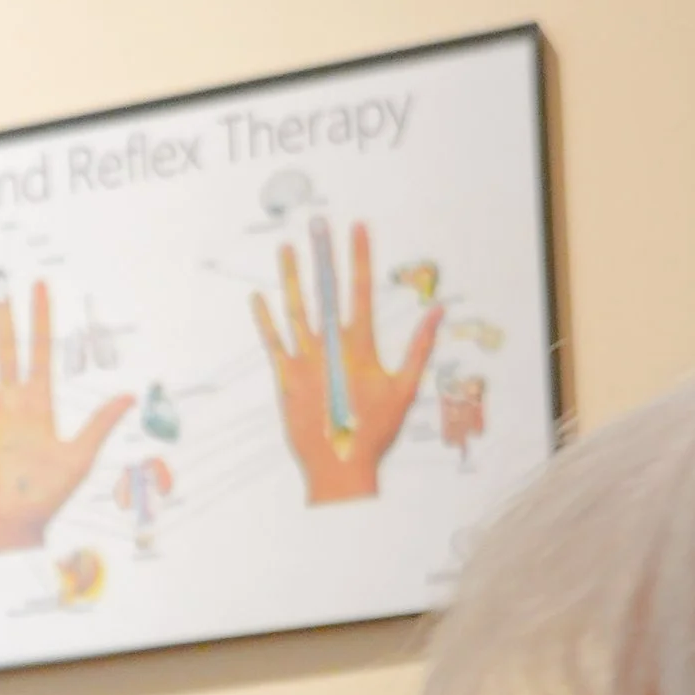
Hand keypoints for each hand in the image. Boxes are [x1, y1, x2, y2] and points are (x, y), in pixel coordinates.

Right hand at [0, 281, 133, 554]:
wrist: (12, 528)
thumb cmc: (47, 498)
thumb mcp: (80, 458)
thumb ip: (100, 424)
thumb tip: (130, 395)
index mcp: (39, 405)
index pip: (39, 351)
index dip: (40, 319)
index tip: (40, 287)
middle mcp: (11, 404)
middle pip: (5, 350)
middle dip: (2, 317)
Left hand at [251, 220, 440, 504]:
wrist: (341, 470)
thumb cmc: (375, 433)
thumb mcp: (405, 389)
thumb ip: (420, 348)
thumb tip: (437, 312)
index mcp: (361, 348)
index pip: (361, 291)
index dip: (359, 257)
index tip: (357, 228)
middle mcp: (331, 350)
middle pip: (326, 292)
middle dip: (323, 255)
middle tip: (318, 224)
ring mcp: (305, 363)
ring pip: (296, 311)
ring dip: (290, 278)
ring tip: (285, 248)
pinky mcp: (286, 381)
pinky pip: (273, 344)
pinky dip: (265, 321)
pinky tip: (257, 298)